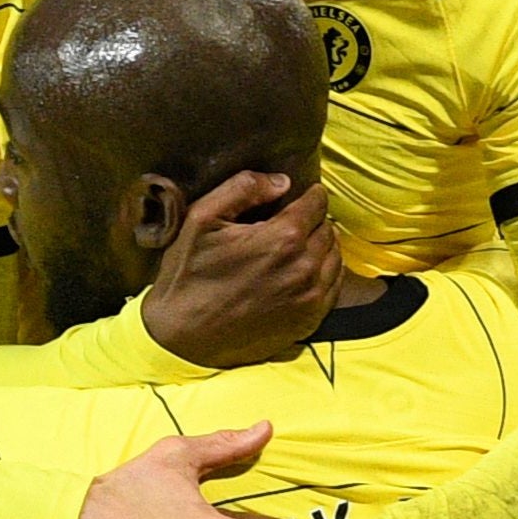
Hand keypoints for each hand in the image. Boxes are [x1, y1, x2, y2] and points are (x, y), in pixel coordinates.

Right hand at [140, 174, 341, 367]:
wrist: (183, 337)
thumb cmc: (189, 276)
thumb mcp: (201, 218)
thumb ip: (242, 188)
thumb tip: (282, 181)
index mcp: (283, 238)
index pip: (317, 202)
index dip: (309, 195)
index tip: (297, 197)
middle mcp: (304, 267)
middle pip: (327, 228)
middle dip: (313, 221)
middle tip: (291, 223)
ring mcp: (310, 297)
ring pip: (334, 257)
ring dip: (321, 246)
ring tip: (297, 247)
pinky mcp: (309, 320)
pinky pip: (333, 286)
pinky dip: (323, 274)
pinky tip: (301, 272)